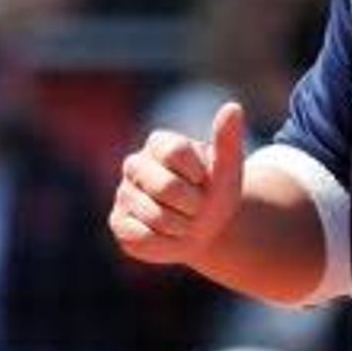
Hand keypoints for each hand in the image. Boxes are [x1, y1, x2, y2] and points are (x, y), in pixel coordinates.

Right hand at [112, 100, 247, 267]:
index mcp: (159, 143)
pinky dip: (167, 244)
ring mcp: (123, 193)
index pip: (177, 153)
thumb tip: (233, 107)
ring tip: (185, 221)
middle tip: (198, 207)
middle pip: (166, 188)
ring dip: (183, 227)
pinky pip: (143, 237)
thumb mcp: (228, 168)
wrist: (207, 228)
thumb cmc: (215, 193)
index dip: (200, 175)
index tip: (204, 180)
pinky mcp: (118, 222)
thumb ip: (228, 139)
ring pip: (156, 217)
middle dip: (194, 205)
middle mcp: (135, 164)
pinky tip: (170, 236)